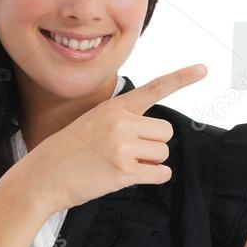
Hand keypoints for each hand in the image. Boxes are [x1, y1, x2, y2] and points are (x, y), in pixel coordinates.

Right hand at [28, 64, 207, 210]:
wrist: (43, 175)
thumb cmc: (68, 151)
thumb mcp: (92, 122)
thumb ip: (122, 120)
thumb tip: (152, 134)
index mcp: (114, 107)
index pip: (155, 88)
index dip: (182, 78)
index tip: (204, 69)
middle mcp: (121, 123)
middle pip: (166, 132)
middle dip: (154, 145)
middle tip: (130, 152)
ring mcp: (122, 147)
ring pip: (163, 154)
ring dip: (150, 163)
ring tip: (121, 164)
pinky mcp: (123, 171)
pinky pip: (160, 174)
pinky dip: (152, 178)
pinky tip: (130, 176)